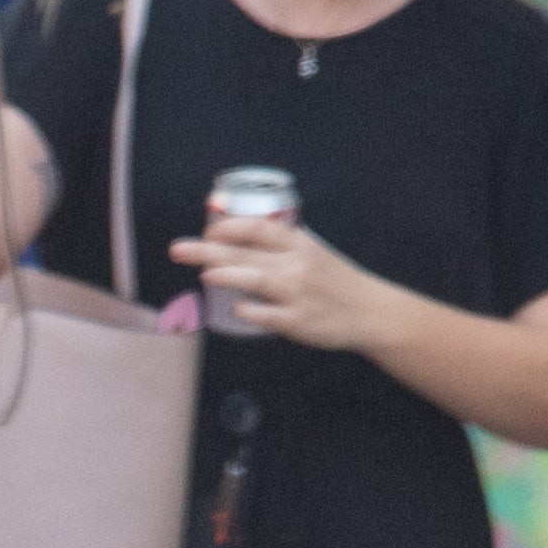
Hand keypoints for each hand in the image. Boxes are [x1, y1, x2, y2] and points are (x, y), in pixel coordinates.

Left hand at [168, 209, 397, 352]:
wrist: (370, 311)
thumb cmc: (335, 280)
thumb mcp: (313, 251)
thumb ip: (280, 244)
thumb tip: (237, 235)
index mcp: (299, 243)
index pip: (258, 227)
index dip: (229, 226)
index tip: (207, 229)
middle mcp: (298, 264)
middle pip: (247, 252)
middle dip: (209, 249)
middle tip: (178, 249)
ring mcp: (298, 293)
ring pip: (257, 279)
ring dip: (228, 274)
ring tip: (205, 274)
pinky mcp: (300, 322)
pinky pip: (269, 316)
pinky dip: (251, 311)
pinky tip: (238, 309)